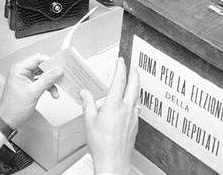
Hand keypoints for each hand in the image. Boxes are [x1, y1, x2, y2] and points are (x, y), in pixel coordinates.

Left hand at [0, 54, 63, 129]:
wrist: (9, 121)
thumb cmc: (14, 108)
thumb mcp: (33, 92)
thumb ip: (47, 79)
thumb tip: (57, 70)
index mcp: (19, 69)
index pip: (38, 59)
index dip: (50, 62)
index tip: (60, 66)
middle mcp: (22, 71)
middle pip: (42, 66)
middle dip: (52, 74)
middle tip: (61, 77)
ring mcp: (26, 78)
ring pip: (44, 75)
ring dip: (51, 82)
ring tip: (56, 90)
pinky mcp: (30, 85)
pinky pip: (42, 81)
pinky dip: (48, 87)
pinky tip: (53, 93)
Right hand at [81, 57, 139, 174]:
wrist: (113, 162)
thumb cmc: (101, 146)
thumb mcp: (89, 122)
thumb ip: (88, 104)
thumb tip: (85, 94)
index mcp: (114, 104)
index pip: (120, 80)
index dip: (121, 67)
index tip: (121, 61)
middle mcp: (126, 108)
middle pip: (134, 84)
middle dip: (134, 72)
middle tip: (132, 66)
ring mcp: (133, 116)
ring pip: (137, 95)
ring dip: (136, 85)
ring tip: (134, 81)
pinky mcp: (135, 125)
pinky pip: (137, 107)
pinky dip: (135, 99)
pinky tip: (132, 103)